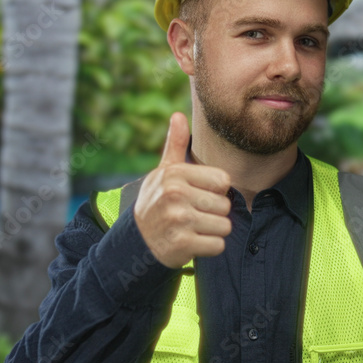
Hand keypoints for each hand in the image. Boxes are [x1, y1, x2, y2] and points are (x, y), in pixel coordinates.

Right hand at [134, 112, 231, 268]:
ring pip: (224, 226)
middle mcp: (175, 195)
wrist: (137, 240)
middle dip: (214, 213)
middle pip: (225, 205)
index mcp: (175, 174)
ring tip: (192, 228)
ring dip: (212, 231)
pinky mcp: (182, 244)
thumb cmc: (157, 201)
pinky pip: (218, 246)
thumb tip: (178, 114)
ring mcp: (178, 220)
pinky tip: (192, 242)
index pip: (223, 180)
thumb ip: (175, 144)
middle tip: (193, 215)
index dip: (215, 191)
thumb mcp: (164, 171)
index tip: (197, 195)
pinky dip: (209, 247)